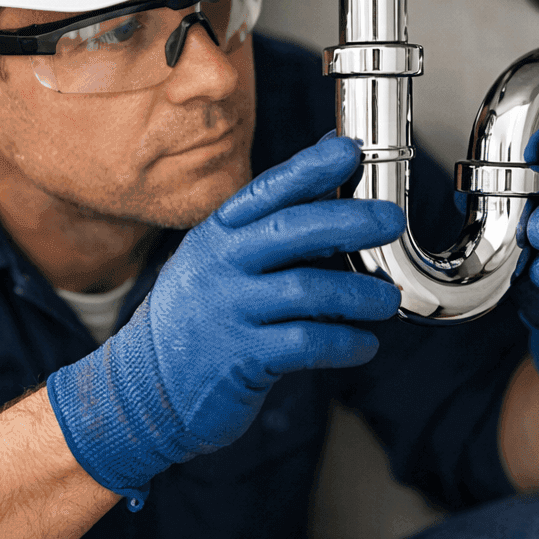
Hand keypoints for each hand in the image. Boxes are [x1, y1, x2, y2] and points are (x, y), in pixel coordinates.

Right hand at [47, 138, 403, 508]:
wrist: (145, 387)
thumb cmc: (201, 310)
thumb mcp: (223, 255)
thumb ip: (278, 212)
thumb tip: (333, 150)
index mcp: (219, 233)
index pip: (268, 190)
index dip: (310, 167)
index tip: (349, 151)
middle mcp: (220, 265)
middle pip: (290, 230)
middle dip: (349, 221)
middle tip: (392, 221)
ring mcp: (227, 311)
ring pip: (305, 290)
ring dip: (357, 293)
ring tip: (388, 300)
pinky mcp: (239, 359)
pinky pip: (304, 344)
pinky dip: (343, 343)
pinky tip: (364, 344)